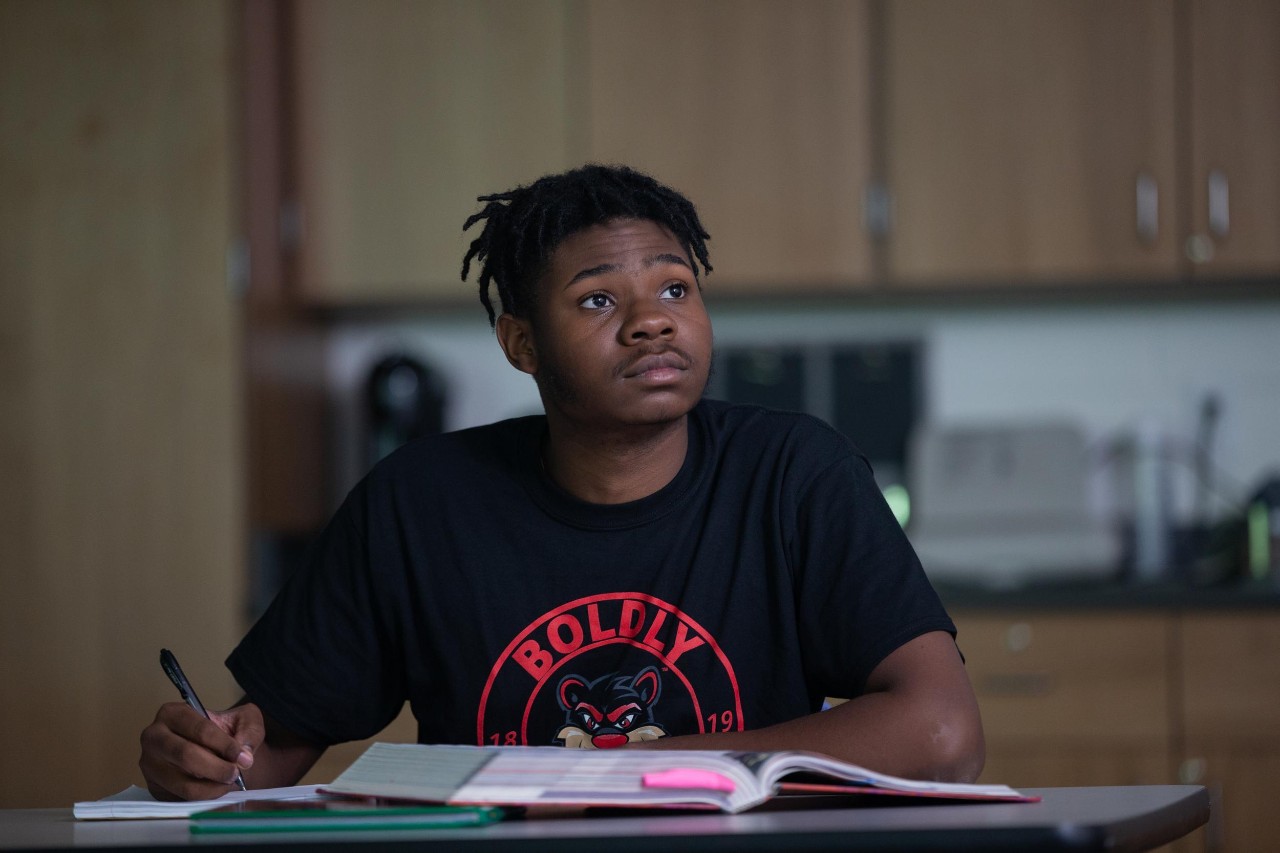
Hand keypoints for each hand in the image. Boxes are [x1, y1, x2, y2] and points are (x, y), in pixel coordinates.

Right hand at [139, 701, 264, 800]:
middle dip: (216, 768)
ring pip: (182, 782)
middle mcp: (154, 737)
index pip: (200, 729)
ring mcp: (150, 764)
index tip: (241, 756)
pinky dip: (202, 798)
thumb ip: (250, 730)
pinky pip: (179, 798)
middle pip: (186, 755)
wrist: (214, 752)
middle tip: (236, 774)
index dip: (224, 744)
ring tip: (228, 783)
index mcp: (173, 713)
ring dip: (211, 787)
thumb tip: (244, 755)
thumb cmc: (225, 732)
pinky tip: (216, 790)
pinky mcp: (154, 787)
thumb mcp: (244, 720)